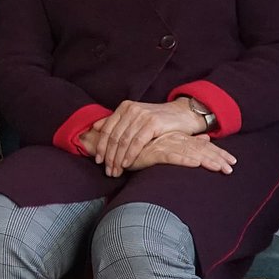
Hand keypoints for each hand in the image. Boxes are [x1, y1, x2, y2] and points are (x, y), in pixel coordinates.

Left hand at [83, 100, 197, 176]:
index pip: (107, 129)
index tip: (98, 160)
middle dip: (109, 156)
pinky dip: (130, 155)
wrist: (183, 114)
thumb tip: (95, 127)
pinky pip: (137, 142)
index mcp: (124, 107)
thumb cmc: (158, 119)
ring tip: (116, 171)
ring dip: (118, 159)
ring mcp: (142, 115)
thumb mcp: (136, 117)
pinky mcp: (153, 123)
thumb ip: (117, 122)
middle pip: (114, 137)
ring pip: (124, 141)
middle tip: (108, 170)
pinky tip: (127, 164)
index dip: (101, 146)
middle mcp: (131, 110)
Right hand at [128, 131, 235, 172]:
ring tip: (220, 168)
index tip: (232, 162)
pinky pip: (172, 156)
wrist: (124, 146)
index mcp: (179, 139)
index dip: (218, 153)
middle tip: (231, 168)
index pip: (203, 146)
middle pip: (201, 150)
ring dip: (206, 160)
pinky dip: (184, 159)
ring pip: (190, 153)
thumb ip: (188, 142)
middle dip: (217, 158)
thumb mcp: (169, 146)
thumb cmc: (145, 148)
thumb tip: (206, 139)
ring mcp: (165, 145)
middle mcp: (175, 140)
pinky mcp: (154, 152)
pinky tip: (196, 164)